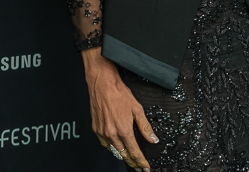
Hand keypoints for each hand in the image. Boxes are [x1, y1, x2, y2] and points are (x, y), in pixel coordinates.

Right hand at [81, 47, 157, 169]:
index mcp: (124, 130)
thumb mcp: (138, 109)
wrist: (103, 85)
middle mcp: (111, 134)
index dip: (140, 161)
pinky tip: (117, 147)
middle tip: (139, 166)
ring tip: (130, 159)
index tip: (145, 168)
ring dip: (122, 156)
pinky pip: (105, 144)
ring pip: (113, 151)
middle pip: (123, 155)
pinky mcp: (95, 129)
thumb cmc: (120, 94)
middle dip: (132, 162)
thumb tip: (153, 139)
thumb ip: (145, 127)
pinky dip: (112, 148)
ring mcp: (102, 133)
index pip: (134, 152)